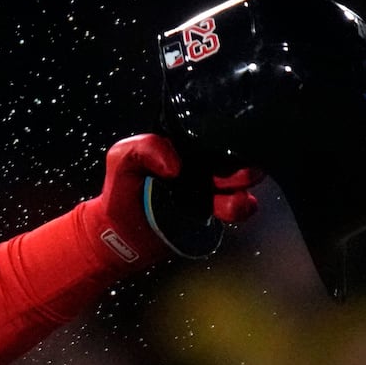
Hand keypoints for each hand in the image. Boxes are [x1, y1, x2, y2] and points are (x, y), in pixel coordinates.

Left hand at [90, 134, 260, 265]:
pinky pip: (240, 207)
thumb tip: (175, 164)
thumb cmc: (123, 189)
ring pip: (242, 181)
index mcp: (185, 144)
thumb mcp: (122, 158)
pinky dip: (243, 206)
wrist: (122, 233)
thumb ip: (144, 148)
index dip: (222, 136)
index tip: (221, 145)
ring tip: (232, 196)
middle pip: (235, 154)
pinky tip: (236, 206)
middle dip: (241, 162)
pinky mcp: (216, 212)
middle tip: (240, 171)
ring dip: (243, 186)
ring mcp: (213, 187)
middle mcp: (204, 163)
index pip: (213, 131)